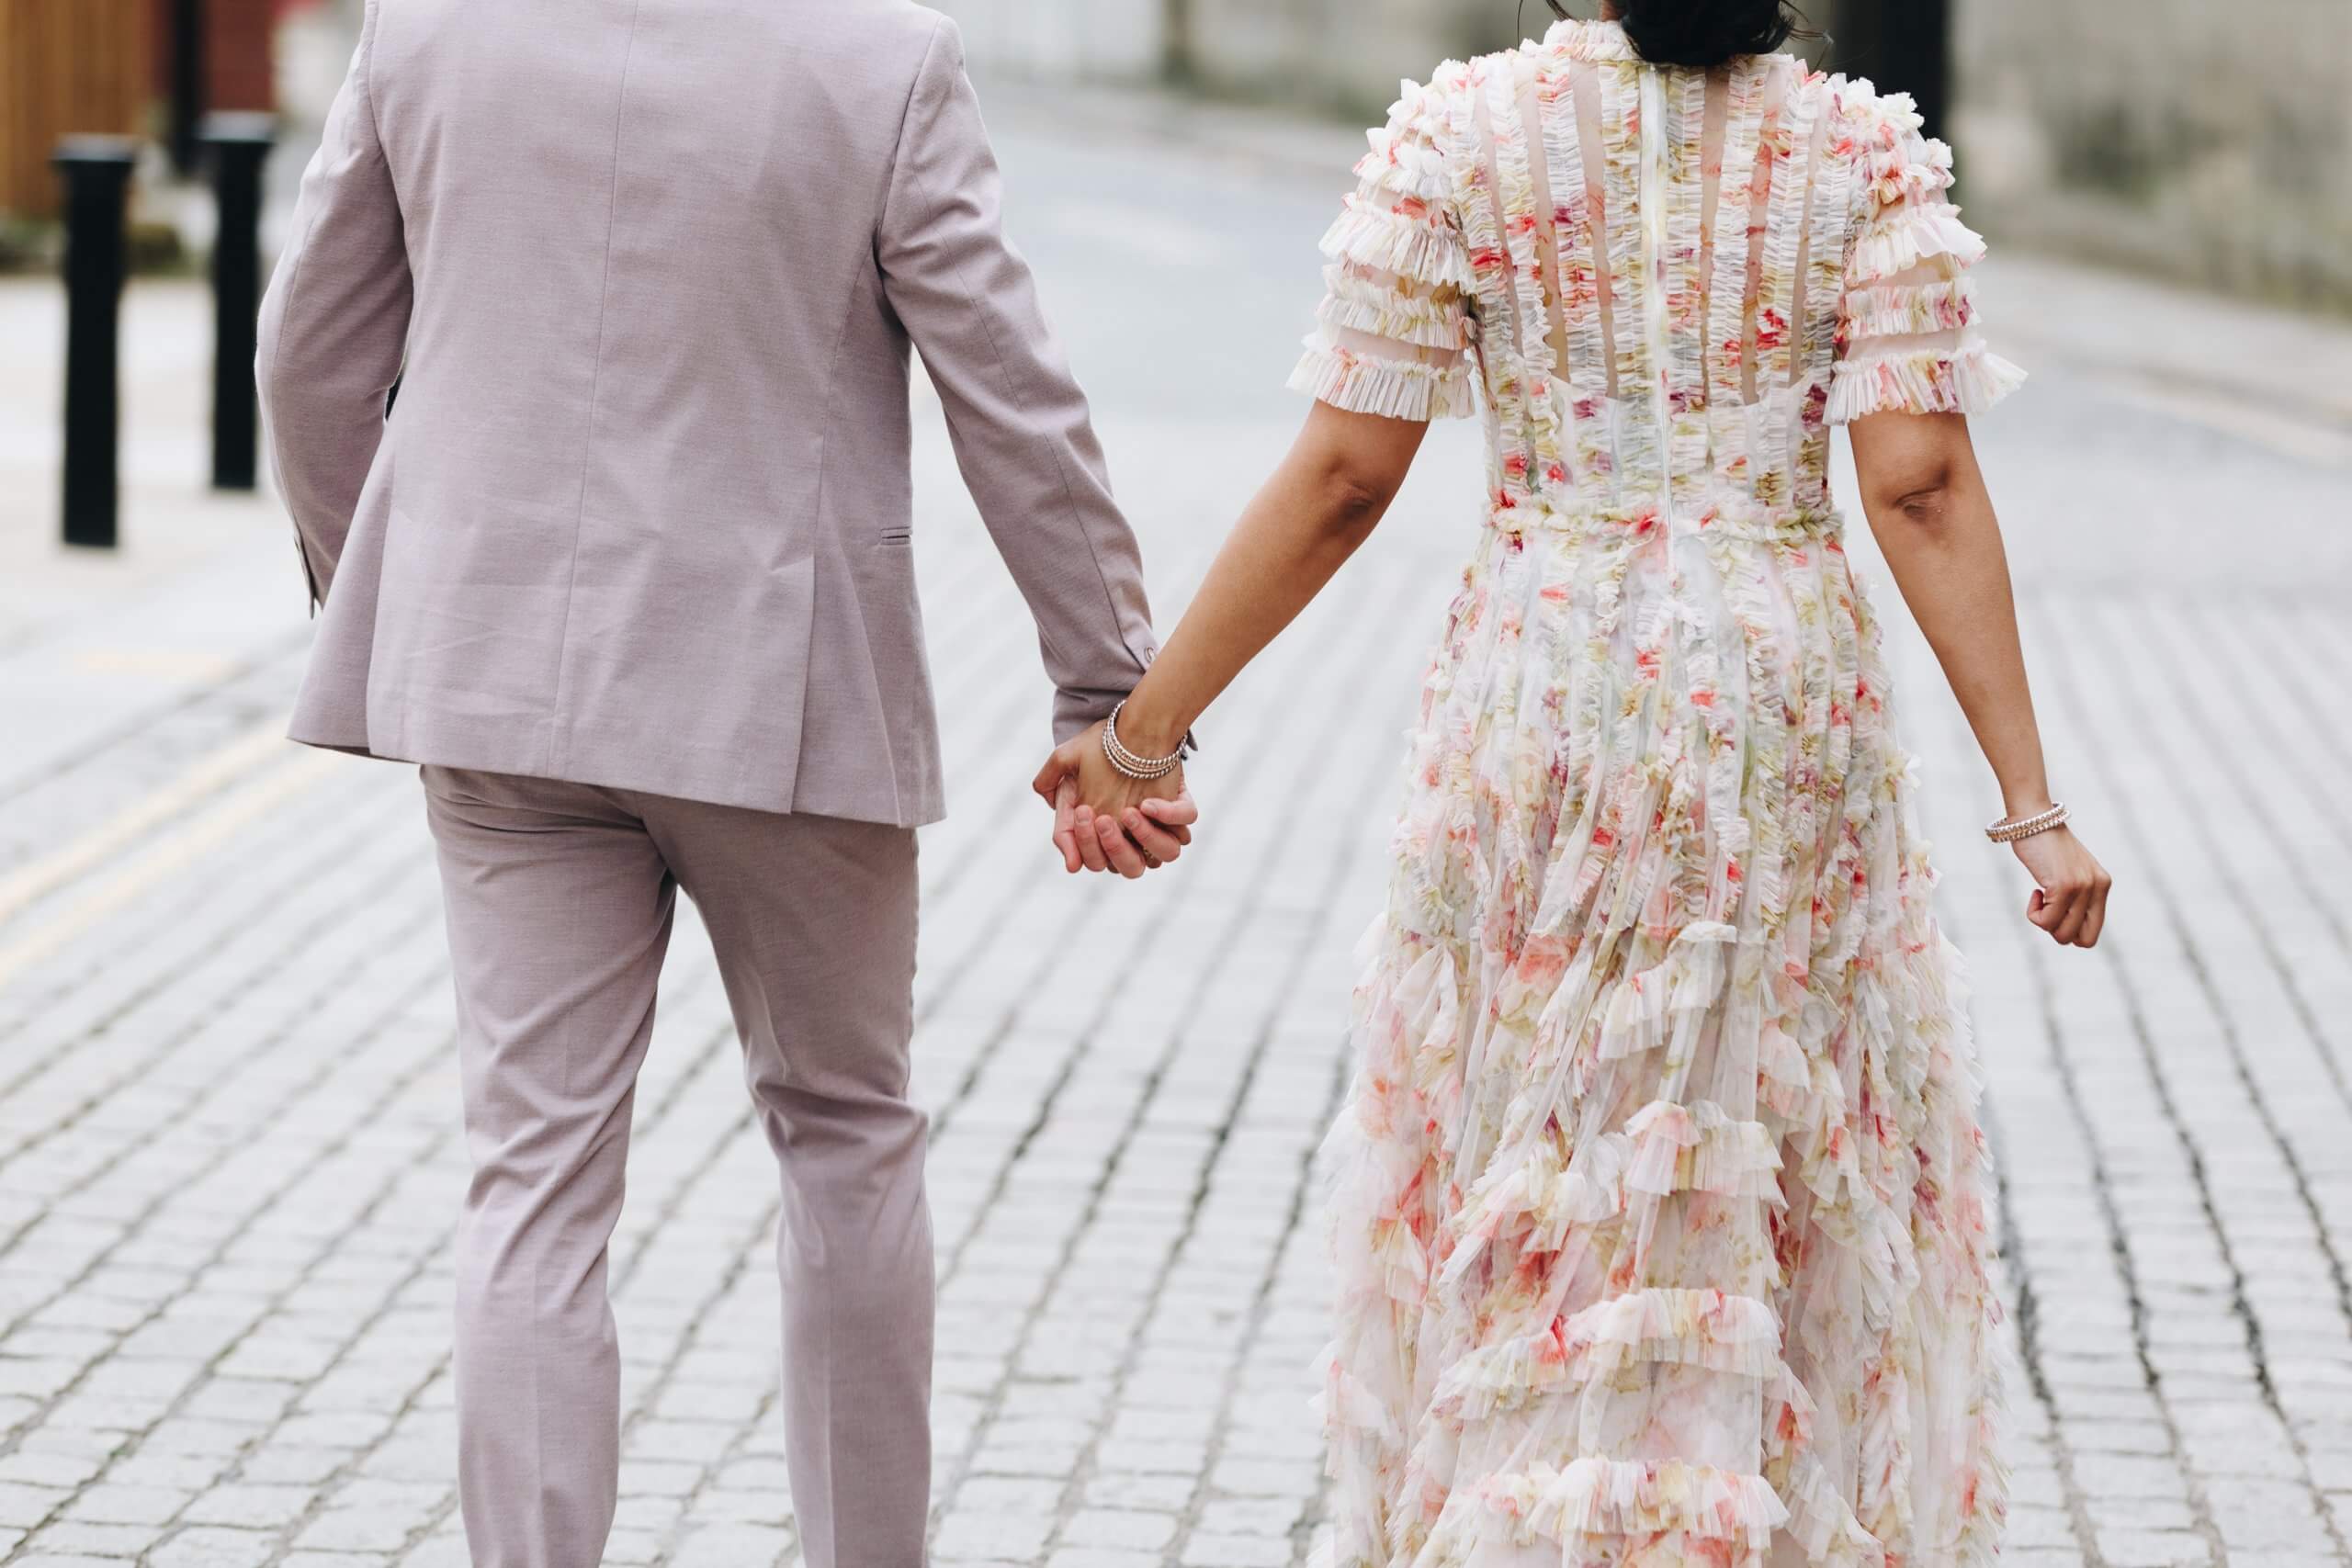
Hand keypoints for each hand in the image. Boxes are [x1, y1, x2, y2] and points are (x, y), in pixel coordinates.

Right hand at [1033, 721, 1197, 877]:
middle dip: (1113, 846)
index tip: (1082, 814)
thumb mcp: (1066, 761)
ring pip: (1165, 854)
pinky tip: (1150, 803)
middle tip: (1102, 818)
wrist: (1134, 723)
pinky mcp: (1180, 808)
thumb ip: (1050, 786)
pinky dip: (1170, 819)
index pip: (1096, 861)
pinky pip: (1184, 828)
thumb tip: (1059, 830)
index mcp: (1106, 835)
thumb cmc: (1100, 746)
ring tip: (1130, 812)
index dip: (1088, 847)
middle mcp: (1135, 837)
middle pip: (1130, 867)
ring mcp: (1160, 824)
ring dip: (1146, 838)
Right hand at [2012, 824, 2110, 947]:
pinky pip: (2046, 921)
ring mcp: (2082, 888)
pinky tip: (2035, 892)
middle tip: (2046, 909)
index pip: (2092, 933)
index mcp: (2102, 885)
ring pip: (2062, 933)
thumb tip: (2063, 928)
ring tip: (2039, 897)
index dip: (2070, 932)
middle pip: (2081, 940)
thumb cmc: (2044, 845)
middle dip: (2058, 932)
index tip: (2055, 912)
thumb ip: (2075, 894)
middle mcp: (2097, 887)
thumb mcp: (2068, 872)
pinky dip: (2033, 913)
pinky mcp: (2064, 886)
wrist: (2033, 819)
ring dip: (2043, 922)